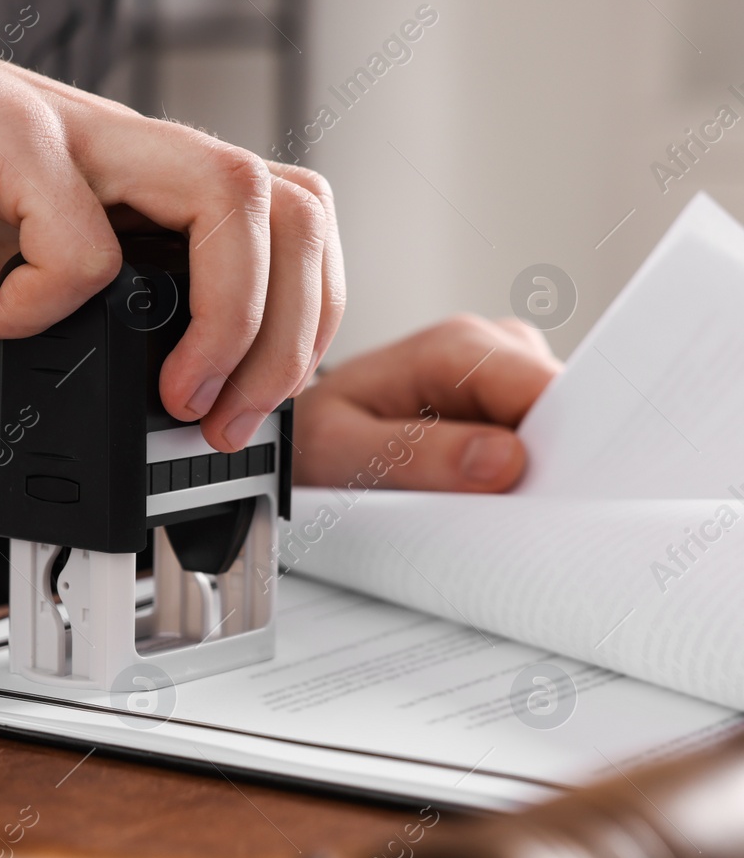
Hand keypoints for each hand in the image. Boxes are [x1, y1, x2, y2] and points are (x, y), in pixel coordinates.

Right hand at [0, 0, 343, 452]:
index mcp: (154, 180)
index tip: (250, 407)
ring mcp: (82, 136)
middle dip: (285, 336)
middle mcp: (136, 149)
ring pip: (232, 200)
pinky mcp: (11, 138)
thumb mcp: (32, 250)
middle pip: (294, 210)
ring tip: (168, 392)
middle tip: (221, 418)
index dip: (305, 322)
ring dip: (223, 321)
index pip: (295, 227)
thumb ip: (91, 298)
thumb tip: (134, 386)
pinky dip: (42, 307)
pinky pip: (76, 238)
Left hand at [292, 314, 561, 492]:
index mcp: (456, 345)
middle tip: (499, 512)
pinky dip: (523, 476)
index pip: (548, 391)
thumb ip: (416, 455)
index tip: (542, 496)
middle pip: (563, 411)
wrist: (295, 436)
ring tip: (475, 502)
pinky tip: (483, 493)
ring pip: (558, 432)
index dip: (561, 447)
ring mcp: (505, 375)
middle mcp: (491, 347)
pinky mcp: (509, 405)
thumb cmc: (311, 438)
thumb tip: (503, 460)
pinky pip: (541, 444)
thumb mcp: (339, 451)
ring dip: (532, 475)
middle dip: (547, 466)